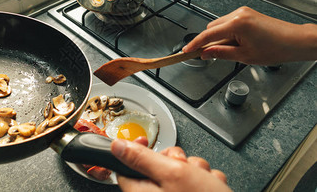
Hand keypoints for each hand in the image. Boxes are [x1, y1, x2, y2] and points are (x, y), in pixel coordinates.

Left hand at [111, 139, 230, 191]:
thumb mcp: (171, 172)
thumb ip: (142, 158)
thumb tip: (116, 147)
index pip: (126, 167)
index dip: (136, 150)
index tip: (145, 141)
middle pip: (156, 166)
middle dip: (175, 159)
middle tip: (184, 166)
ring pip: (179, 172)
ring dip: (194, 169)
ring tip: (203, 179)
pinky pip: (194, 183)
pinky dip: (204, 181)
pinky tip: (211, 186)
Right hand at [182, 6, 316, 64]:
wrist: (295, 41)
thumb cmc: (276, 48)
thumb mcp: (244, 56)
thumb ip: (221, 53)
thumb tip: (205, 53)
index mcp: (236, 24)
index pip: (208, 34)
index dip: (195, 44)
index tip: (186, 51)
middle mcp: (238, 14)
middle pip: (211, 27)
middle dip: (208, 41)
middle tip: (208, 55)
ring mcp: (242, 12)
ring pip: (219, 25)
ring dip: (219, 37)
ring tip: (231, 50)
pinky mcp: (247, 13)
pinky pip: (229, 23)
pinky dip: (227, 33)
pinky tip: (236, 43)